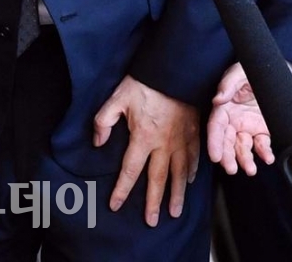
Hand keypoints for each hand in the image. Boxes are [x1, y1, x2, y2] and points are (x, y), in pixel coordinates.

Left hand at [93, 74, 199, 226]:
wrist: (173, 70)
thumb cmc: (144, 83)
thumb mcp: (116, 98)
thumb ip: (104, 121)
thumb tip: (98, 142)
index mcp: (143, 138)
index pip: (130, 171)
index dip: (122, 190)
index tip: (115, 205)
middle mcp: (163, 145)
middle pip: (157, 179)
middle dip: (153, 202)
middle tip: (151, 221)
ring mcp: (181, 140)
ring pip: (178, 174)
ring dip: (176, 194)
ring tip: (175, 212)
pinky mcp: (193, 132)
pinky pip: (193, 158)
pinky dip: (191, 172)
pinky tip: (189, 181)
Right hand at [207, 61, 273, 175]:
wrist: (274, 72)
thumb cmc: (252, 70)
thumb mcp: (240, 72)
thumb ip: (228, 84)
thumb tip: (217, 99)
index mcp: (224, 106)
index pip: (215, 126)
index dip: (214, 141)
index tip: (215, 156)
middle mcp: (234, 119)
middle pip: (227, 141)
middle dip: (227, 156)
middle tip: (230, 168)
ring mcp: (248, 126)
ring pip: (243, 147)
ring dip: (245, 160)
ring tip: (250, 169)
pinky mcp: (262, 131)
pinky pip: (262, 145)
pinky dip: (264, 153)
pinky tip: (267, 158)